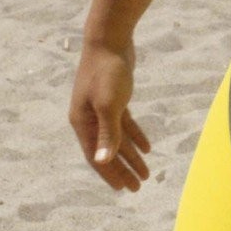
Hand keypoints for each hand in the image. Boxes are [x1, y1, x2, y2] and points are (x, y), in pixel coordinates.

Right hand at [70, 39, 151, 191]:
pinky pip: (124, 124)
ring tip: (146, 173)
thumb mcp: (109, 104)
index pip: (96, 157)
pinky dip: (135, 136)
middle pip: (108, 151)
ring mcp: (101, 108)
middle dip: (123, 170)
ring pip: (118, 139)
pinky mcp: (114, 98)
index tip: (124, 189)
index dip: (110, 174)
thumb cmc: (107, 71)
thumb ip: (108, 132)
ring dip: (132, 156)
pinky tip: (147, 148)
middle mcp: (89, 119)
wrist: (110, 40)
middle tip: (138, 187)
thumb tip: (103, 161)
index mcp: (83, 123)